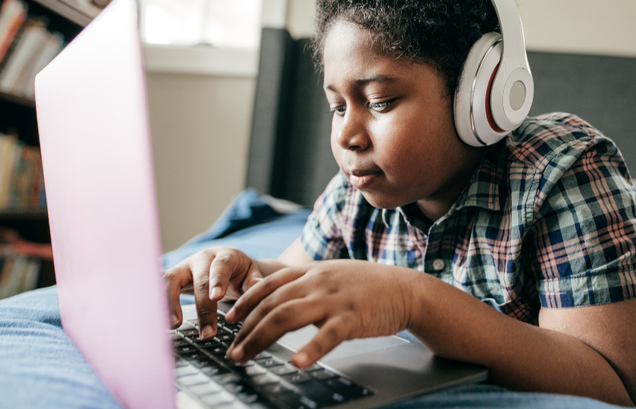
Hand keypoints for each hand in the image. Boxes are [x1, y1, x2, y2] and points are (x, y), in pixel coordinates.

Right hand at [163, 247, 263, 339]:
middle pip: (198, 281)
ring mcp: (183, 268)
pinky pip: (158, 288)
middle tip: (207, 334)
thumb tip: (257, 288)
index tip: (216, 297)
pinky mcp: (171, 279)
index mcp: (224, 256)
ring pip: (170, 280)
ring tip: (173, 326)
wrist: (227, 264)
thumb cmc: (240, 272)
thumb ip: (254, 281)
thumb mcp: (252, 274)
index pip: (220, 266)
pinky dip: (154, 301)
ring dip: (169, 303)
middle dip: (202, 308)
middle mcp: (200, 259)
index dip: (217, 281)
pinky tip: (151, 318)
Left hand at [225, 259, 417, 367]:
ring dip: (260, 338)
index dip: (245, 301)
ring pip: (287, 316)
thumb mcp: (334, 276)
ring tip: (245, 356)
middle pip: (271, 304)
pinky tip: (296, 362)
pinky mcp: (352, 317)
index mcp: (312, 271)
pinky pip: (327, 335)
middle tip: (231, 350)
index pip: (268, 284)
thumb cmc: (369, 287)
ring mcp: (334, 298)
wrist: (406, 288)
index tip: (229, 319)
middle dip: (245, 328)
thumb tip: (282, 301)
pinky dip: (309, 349)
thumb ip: (308, 285)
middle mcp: (318, 281)